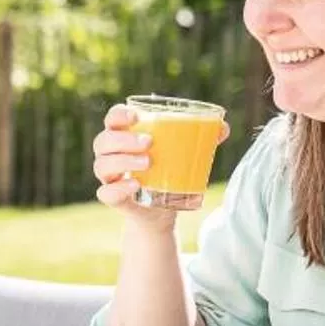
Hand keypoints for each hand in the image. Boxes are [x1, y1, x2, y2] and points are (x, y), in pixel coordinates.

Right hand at [93, 103, 227, 222]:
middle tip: (149, 143)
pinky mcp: (113, 198)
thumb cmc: (170, 172)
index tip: (136, 117)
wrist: (164, 210)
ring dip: (122, 162)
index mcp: (124, 136)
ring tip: (148, 163)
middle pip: (103, 141)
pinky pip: (105, 192)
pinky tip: (136, 186)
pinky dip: (118, 188)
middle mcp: (110, 155)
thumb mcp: (185, 155)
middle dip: (123, 140)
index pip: (112, 119)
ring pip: (102, 165)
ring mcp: (110, 178)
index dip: (118, 115)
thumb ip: (203, 139)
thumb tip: (222, 127)